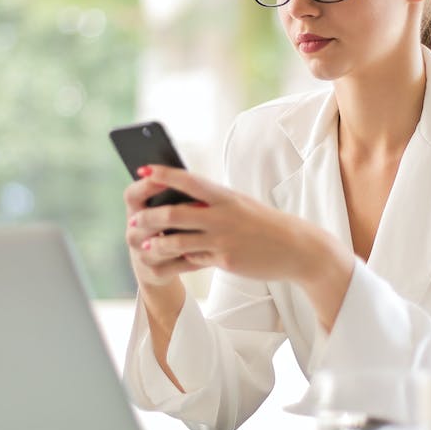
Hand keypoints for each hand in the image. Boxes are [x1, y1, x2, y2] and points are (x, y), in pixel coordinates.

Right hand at [123, 168, 201, 287]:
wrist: (156, 266)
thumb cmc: (165, 229)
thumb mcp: (160, 210)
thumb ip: (169, 195)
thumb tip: (187, 175)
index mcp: (134, 211)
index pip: (132, 194)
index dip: (146, 185)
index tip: (167, 178)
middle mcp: (133, 232)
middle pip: (147, 219)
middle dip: (171, 213)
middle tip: (199, 207)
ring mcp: (142, 254)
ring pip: (163, 244)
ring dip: (186, 237)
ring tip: (208, 229)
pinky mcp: (155, 271)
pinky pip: (178, 263)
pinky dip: (196, 257)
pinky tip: (211, 251)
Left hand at [129, 165, 354, 289]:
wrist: (297, 248)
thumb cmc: (263, 224)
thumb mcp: (240, 204)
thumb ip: (212, 203)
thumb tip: (182, 203)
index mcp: (225, 195)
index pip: (188, 180)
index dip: (163, 174)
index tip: (142, 170)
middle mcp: (222, 214)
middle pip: (175, 212)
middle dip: (149, 216)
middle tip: (133, 219)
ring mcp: (223, 238)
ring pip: (177, 239)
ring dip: (156, 242)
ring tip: (143, 244)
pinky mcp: (226, 260)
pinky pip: (193, 258)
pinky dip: (178, 258)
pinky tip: (169, 259)